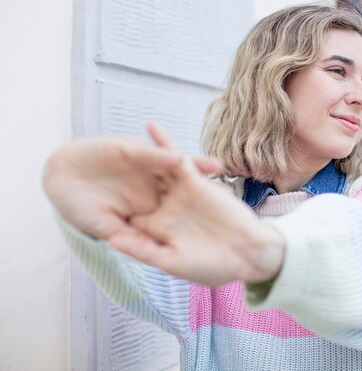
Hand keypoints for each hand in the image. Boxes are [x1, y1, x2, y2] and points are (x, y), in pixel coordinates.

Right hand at [43, 127, 221, 239]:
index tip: (222, 232)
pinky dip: (163, 150)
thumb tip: (148, 251)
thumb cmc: (78, 208)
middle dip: (208, 193)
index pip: (179, 217)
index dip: (199, 223)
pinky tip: (178, 152)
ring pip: (176, 169)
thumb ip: (127, 236)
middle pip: (187, 191)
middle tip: (231, 198)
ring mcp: (145, 171)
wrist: (59, 179)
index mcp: (149, 210)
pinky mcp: (134, 152)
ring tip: (218, 166)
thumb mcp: (102, 227)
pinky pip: (153, 152)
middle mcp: (153, 190)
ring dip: (196, 167)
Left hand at [107, 126, 284, 286]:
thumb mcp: (172, 262)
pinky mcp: (195, 181)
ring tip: (115, 137)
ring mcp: (180, 194)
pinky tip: (150, 127)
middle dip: (118, 177)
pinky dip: (163, 142)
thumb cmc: (212, 266)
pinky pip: (176, 158)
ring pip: (154, 170)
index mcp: (158, 231)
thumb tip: (112, 240)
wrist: (248, 253)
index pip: (127, 218)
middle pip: (137, 190)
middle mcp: (166, 210)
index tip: (81, 200)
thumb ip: (142, 250)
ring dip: (139, 152)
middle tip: (94, 164)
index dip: (105, 208)